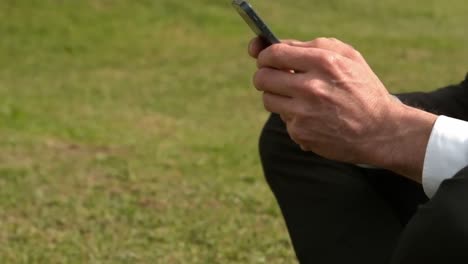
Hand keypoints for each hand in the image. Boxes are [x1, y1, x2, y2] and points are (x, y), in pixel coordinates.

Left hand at [249, 37, 436, 181]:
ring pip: (268, 100)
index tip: (265, 59)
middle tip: (272, 78)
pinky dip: (293, 118)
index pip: (274, 54)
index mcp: (323, 62)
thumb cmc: (362, 89)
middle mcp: (311, 87)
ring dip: (277, 97)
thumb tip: (277, 46)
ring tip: (297, 98)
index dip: (264, 56)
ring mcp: (304, 113)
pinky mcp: (301, 133)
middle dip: (264, 76)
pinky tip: (313, 118)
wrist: (380, 131)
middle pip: (262, 78)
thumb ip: (312, 46)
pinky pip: (283, 120)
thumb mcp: (347, 57)